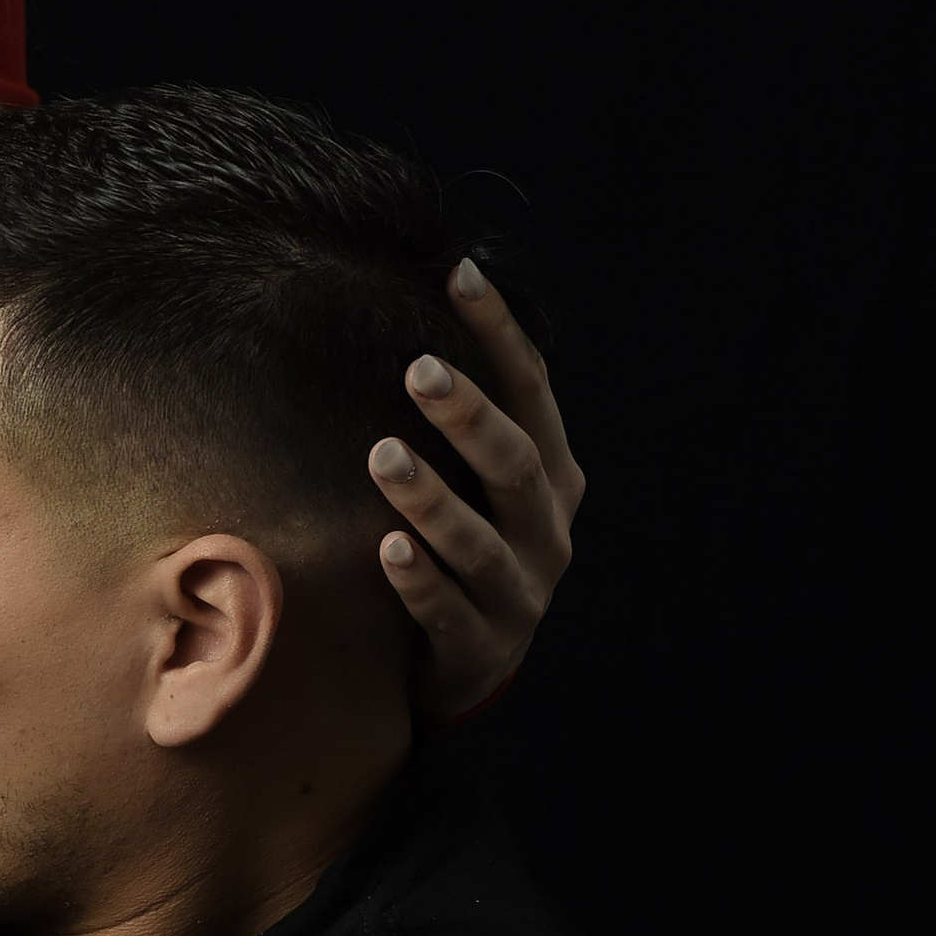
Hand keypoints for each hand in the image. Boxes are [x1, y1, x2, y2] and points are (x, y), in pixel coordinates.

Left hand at [371, 259, 584, 719]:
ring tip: (383, 455)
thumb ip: (469, 418)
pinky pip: (449, 611)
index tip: (460, 274)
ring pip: (480, 542)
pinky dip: (421, 579)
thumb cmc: (469, 546)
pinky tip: (387, 549)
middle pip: (516, 464)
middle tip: (417, 368)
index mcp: (552, 476)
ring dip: (433, 498)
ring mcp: (520, 593)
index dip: (501, 334)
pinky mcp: (481, 646)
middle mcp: (547, 530)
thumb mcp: (483, 481)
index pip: (534, 392)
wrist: (475, 661)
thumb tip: (425, 302)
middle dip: (470, 416)